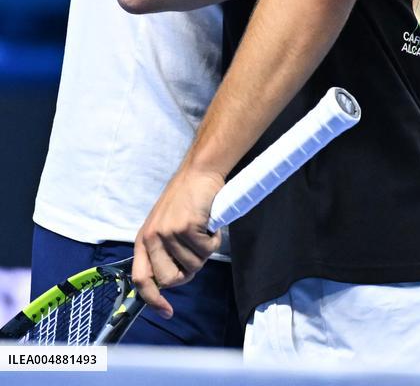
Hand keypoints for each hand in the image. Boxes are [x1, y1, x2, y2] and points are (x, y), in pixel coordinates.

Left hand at [132, 167, 222, 317]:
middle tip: (197, 252)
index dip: (152, 300)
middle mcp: (152, 237)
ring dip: (204, 252)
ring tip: (203, 231)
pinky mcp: (185, 227)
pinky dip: (214, 241)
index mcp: (144, 239)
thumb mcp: (164, 224)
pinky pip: (207, 250)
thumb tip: (169, 282)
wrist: (199, 172)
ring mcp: (168, 232)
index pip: (141, 278)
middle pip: (170, 279)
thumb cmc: (186, 198)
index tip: (167, 312)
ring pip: (193, 265)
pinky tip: (210, 224)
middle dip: (188, 271)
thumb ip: (162, 250)